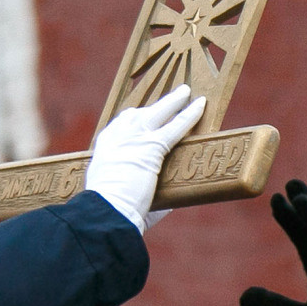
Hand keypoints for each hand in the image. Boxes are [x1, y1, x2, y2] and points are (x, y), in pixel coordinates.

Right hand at [84, 84, 203, 232]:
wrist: (106, 213)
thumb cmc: (111, 212)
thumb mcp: (117, 194)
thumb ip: (139, 191)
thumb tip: (162, 201)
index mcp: (105, 150)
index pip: (122, 125)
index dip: (135, 118)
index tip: (144, 114)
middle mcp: (118, 138)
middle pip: (139, 114)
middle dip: (156, 106)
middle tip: (172, 97)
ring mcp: (134, 140)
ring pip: (158, 113)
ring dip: (174, 102)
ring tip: (186, 92)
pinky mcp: (152, 147)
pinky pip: (175, 127)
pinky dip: (189, 115)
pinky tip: (201, 105)